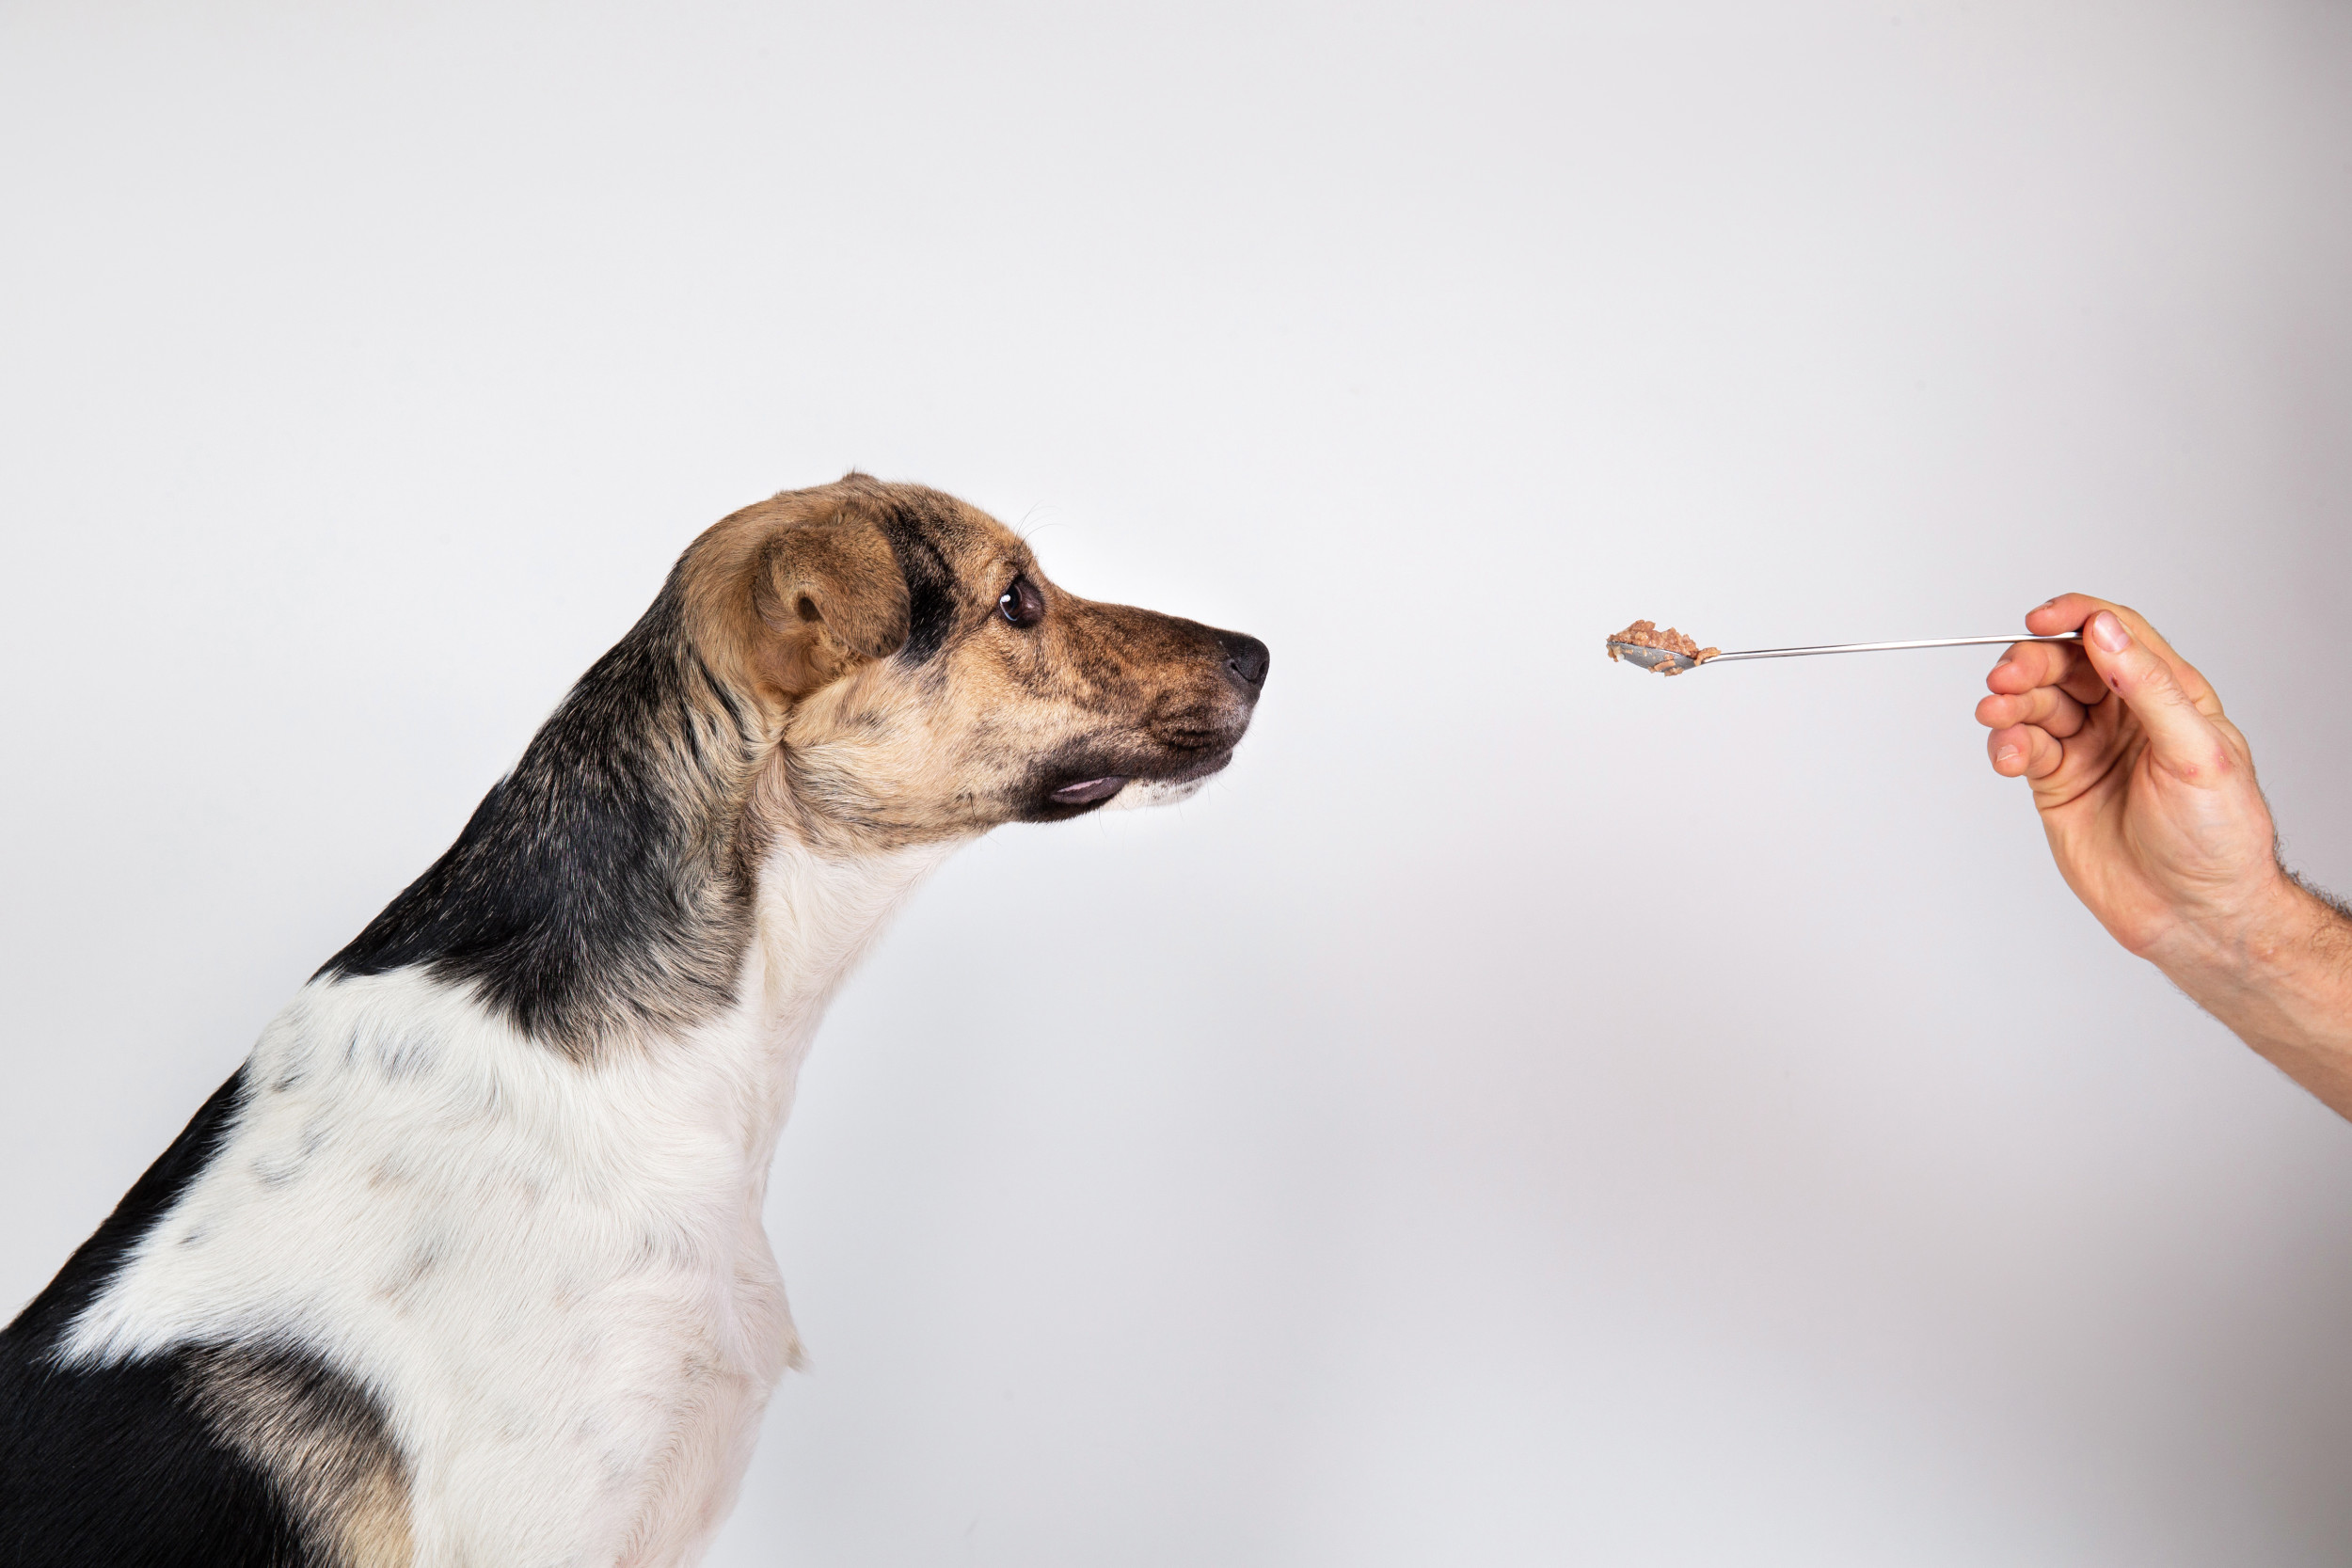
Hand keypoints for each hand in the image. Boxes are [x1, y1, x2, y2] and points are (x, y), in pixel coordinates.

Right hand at [1975, 594, 2285, 965]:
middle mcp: (2124, 714)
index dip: (2076, 618)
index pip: (2116, 633)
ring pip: (2035, 703)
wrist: (2194, 915)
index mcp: (2169, 694)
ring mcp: (2087, 747)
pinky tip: (2006, 757)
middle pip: (2064, 664)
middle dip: (2029, 663)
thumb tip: (2105, 632)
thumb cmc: (2219, 838)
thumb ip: (2150, 688)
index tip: (2040, 621)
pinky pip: (2022, 747)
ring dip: (2009, 703)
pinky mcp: (2057, 782)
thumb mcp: (2197, 754)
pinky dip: (2006, 745)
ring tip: (1995, 716)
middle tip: (2005, 679)